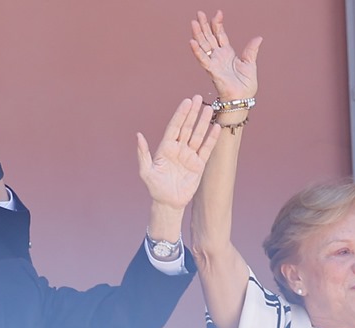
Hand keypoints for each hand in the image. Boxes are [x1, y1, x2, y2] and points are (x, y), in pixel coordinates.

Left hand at [137, 95, 220, 214]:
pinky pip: (207, 149)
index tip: (186, 102)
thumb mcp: (146, 171)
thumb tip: (138, 135)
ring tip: (210, 109)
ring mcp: (189, 155)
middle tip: (199, 97)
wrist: (168, 203)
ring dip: (203, 122)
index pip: (174, 127)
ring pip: (198, 135)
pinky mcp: (199, 164)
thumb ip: (143, 154)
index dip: (180, 114)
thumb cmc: (155, 187)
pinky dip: (212, 139)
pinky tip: (216, 127)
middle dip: (193, 113)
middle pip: (187, 127)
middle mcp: (178, 148)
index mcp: (165, 147)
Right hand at [190, 10, 261, 101]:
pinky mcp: (212, 71)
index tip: (217, 13)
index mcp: (227, 53)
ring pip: (203, 46)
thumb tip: (258, 37)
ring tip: (194, 22)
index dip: (218, 24)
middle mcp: (218, 57)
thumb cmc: (246, 85)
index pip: (220, 35)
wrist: (242, 98)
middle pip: (209, 37)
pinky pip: (203, 60)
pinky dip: (197, 52)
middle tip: (199, 13)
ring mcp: (214, 63)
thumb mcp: (250, 64)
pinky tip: (192, 42)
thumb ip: (251, 50)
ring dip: (198, 34)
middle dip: (204, 25)